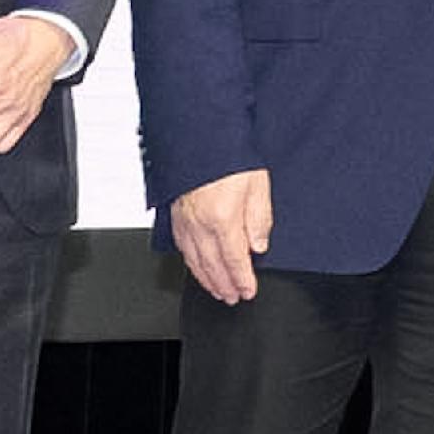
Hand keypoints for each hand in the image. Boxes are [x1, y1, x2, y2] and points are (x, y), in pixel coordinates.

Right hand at [171, 168, 273, 305]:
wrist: (200, 136)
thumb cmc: (229, 155)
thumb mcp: (257, 183)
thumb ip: (259, 218)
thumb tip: (258, 246)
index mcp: (222, 218)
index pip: (233, 260)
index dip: (242, 279)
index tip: (248, 291)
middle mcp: (199, 224)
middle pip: (212, 265)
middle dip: (224, 285)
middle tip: (233, 298)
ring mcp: (184, 221)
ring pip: (194, 260)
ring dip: (207, 279)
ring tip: (217, 290)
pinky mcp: (175, 215)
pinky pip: (182, 248)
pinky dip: (191, 263)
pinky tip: (197, 266)